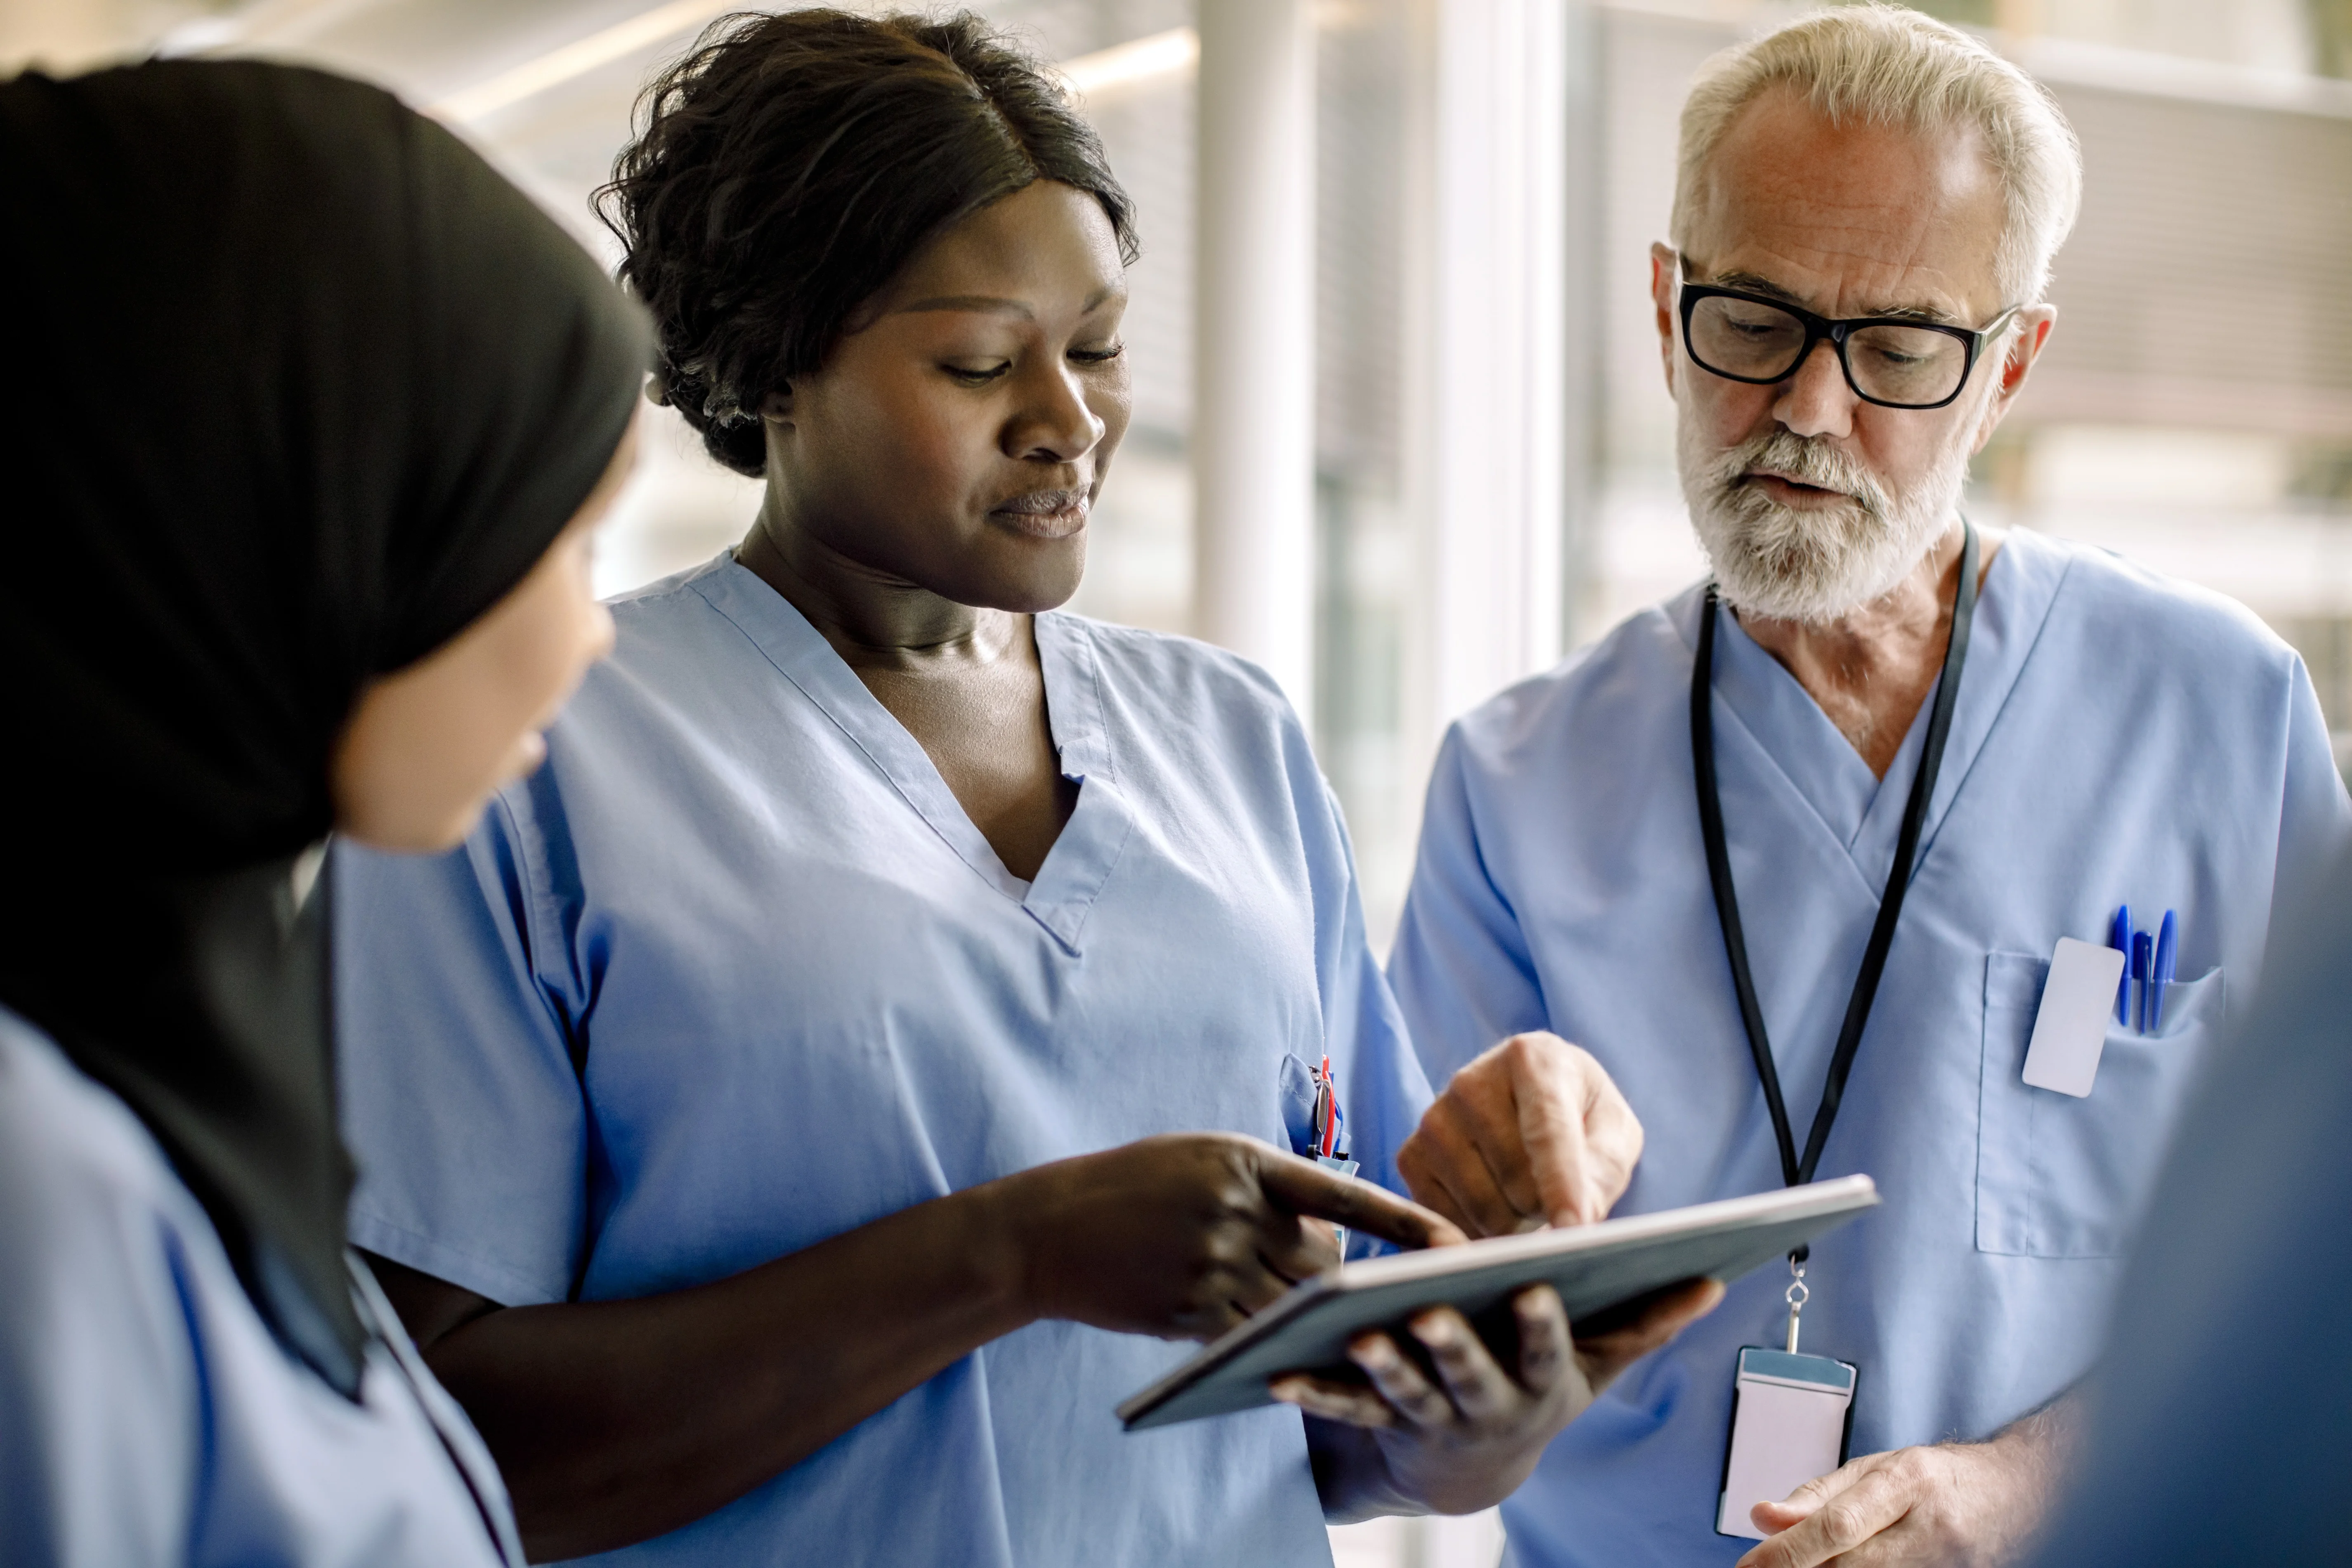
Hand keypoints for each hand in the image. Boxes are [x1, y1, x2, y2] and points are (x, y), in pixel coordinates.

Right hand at [993, 1133, 1464, 1340]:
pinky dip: (1269, 1340)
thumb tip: (1328, 1243)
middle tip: (1359, 1291)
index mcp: (1244, 1161)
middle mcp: (1235, 1210)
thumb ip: (1265, 1192)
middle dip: (1338, 1279)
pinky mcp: (1190, 1311)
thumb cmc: (1133, 1188)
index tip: (1455, 1242)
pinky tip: (1272, 1341)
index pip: (1344, 1194)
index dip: (1404, 1221)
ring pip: (1294, 1304)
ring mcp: (1212, 1263)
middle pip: (1323, 1261)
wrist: (1051, 1229)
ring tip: (1320, 1317)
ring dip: (1308, 1313)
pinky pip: (1253, 1335)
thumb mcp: (1202, 1162)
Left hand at [1272, 1277, 1721, 1513]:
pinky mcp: (1379, 1423)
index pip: (1546, 1352)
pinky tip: (1276, 1373)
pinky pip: (1343, 1409)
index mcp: (1538, 1383)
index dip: (1542, 1325)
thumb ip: (1645, 1322)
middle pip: (1468, 1374)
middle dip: (1451, 1345)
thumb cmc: (1539, 1389)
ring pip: (1403, 1392)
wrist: (1473, 1472)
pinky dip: (1311, 1392)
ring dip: (1380, 1366)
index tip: (1535, 1288)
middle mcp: (1485, 1404)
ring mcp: (1429, 1417)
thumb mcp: (1596, 1366)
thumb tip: (1712, 1280)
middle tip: (1429, 1312)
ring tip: (1355, 1332)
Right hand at [1399, 1032, 1642, 1236]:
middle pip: (1517, 1181)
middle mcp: (1472, 1081)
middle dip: (1545, 1206)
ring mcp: (1434, 1117)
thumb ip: (1603, 1169)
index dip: (1562, 1185)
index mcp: (1533, 1059)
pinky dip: (1478, 1229)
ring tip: (1524, 1192)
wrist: (1525, 1099)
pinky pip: (1447, 1219)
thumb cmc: (1580, 1114)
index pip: (1547, 1132)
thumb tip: (1574, 1222)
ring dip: (1515, 1222)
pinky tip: (1493, 1200)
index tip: (1574, 1228)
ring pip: (1482, 1208)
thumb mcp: (1614, 1131)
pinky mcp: (1411, 1154)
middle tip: (1555, 1190)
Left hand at [1736, 1411, 2072, 1567]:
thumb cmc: (1936, 1476)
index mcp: (1908, 1481)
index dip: (1789, 1550)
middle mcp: (1932, 1528)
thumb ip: (1817, 1494)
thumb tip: (1763, 1517)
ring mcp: (1949, 1564)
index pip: (1838, 1525)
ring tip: (1797, 1567)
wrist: (2017, 1493)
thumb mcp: (1875, 1467)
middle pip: (1851, 1564)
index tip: (1751, 1564)